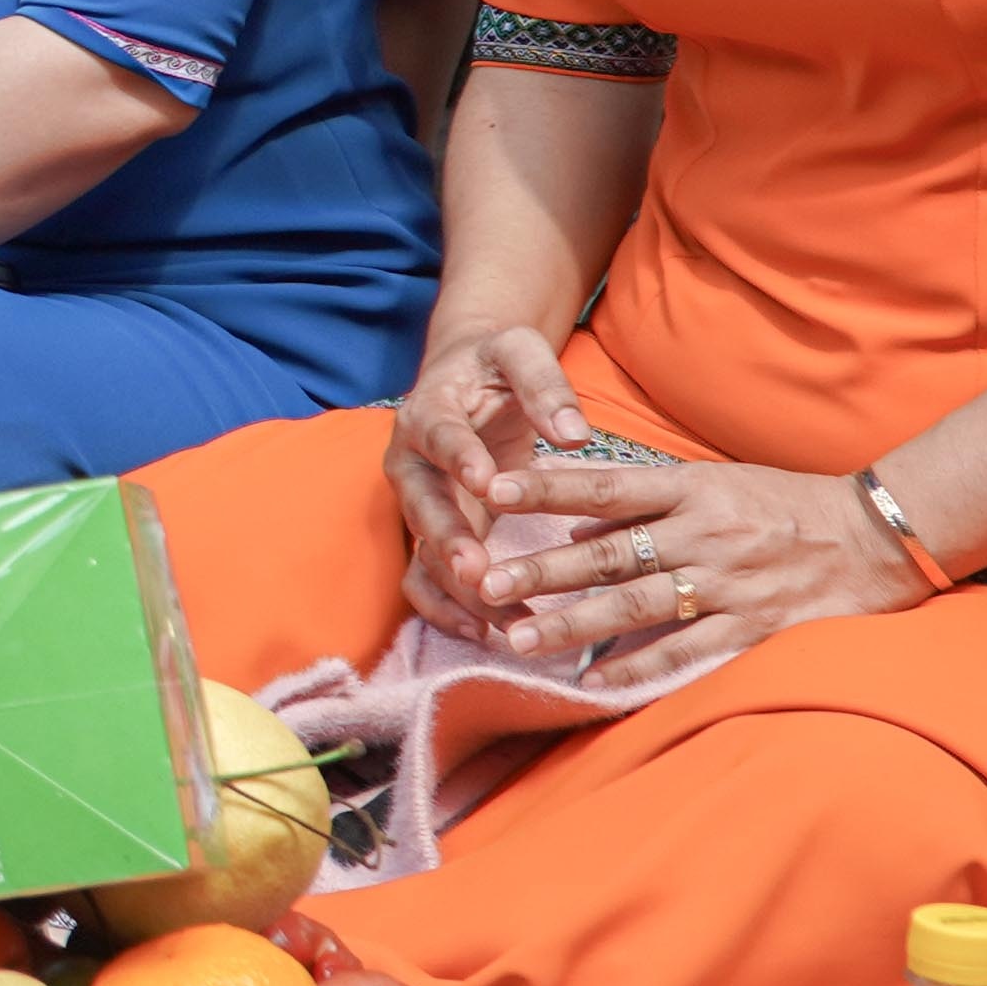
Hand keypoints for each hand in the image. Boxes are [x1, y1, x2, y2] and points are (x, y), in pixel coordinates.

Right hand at [380, 319, 583, 636]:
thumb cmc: (497, 364)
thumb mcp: (522, 353)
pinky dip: (448, 608)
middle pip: (420, 505)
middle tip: (478, 571)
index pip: (440, 436)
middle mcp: (411, 462)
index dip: (460, 459)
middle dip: (448, 540)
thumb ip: (546, 386)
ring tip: (497, 619)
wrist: (467, 376)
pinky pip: (426, 579)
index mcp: (430, 412)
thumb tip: (575, 432)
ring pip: (422, 552)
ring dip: (455, 587)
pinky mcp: (431, 533)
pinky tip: (486, 632)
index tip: (488, 484)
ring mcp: (418, 503)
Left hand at [463, 435, 924, 683]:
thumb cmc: (786, 505)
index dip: (548, 486)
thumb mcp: (716, 484)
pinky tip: (591, 679)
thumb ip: (646, 502)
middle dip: (542, 570)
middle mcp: (704, 534)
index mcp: (692, 489)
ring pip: (636, 605)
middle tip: (485, 583)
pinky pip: (685, 652)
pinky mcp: (755, 627)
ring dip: (572, 622)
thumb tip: (573, 526)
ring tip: (517, 637)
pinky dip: (636, 666)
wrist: (879, 535)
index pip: (605, 485)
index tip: (492, 488)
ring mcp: (729, 583)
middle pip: (609, 553)